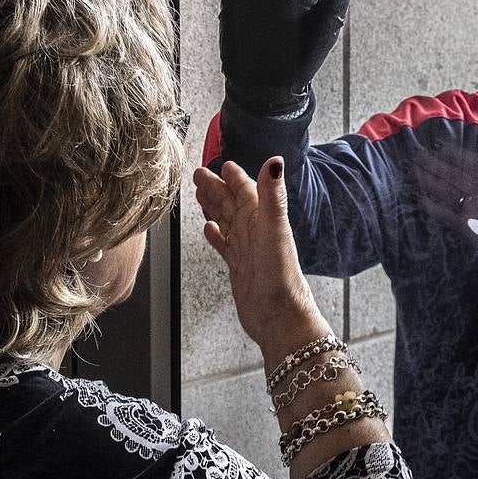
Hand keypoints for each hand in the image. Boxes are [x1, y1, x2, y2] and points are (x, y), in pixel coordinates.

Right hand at [194, 157, 326, 353]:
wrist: (279, 316)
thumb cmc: (280, 276)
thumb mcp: (274, 229)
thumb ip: (272, 195)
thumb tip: (275, 161)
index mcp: (263, 219)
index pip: (246, 190)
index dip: (235, 177)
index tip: (223, 164)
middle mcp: (255, 232)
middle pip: (232, 203)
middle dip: (216, 188)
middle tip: (198, 174)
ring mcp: (247, 250)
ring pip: (227, 221)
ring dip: (213, 207)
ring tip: (199, 195)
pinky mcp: (239, 267)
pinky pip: (225, 245)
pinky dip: (215, 235)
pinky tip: (208, 230)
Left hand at [404, 140, 477, 265]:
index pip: (473, 161)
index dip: (455, 153)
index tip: (439, 144)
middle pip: (454, 173)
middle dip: (432, 163)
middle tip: (412, 153)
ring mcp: (475, 209)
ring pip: (446, 190)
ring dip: (427, 179)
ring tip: (410, 169)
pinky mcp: (469, 229)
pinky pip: (446, 214)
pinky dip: (431, 206)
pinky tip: (418, 198)